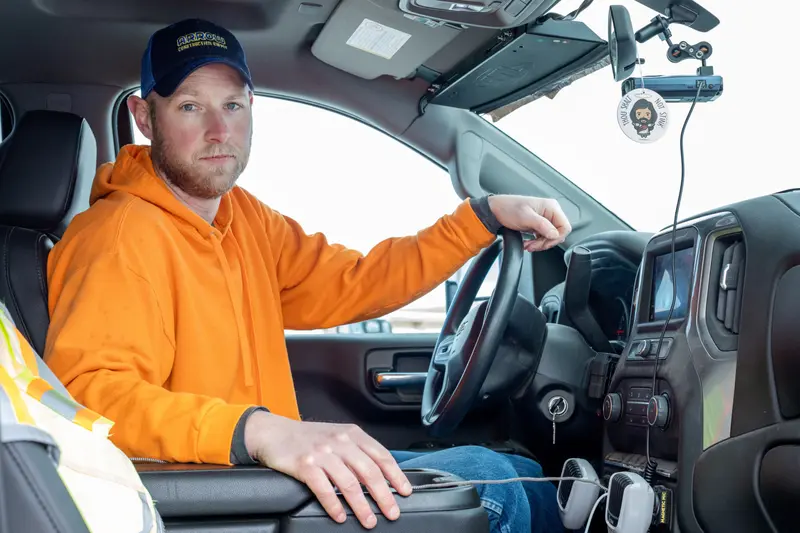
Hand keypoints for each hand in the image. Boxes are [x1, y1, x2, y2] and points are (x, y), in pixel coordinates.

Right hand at [245, 412, 411, 528]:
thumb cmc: (308, 438)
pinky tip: (340, 516)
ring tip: (369, 520)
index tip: (404, 491)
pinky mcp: (304, 464)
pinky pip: (323, 488)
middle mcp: (340, 441)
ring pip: (349, 482)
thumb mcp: (338, 436)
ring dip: (362, 505)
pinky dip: (334, 505)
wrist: (275, 432)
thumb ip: (357, 451)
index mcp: (352, 434)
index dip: (396, 475)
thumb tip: (381, 475)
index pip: (381, 455)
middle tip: (392, 512)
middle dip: (384, 495)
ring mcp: (322, 452)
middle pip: (369, 471)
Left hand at [488, 195, 571, 251]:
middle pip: (558, 234)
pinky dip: (537, 243)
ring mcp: (545, 219)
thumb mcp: (525, 217)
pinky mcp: (539, 225)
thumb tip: (555, 234)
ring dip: (540, 244)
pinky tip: (528, 243)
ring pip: (551, 238)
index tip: (543, 242)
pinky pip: (544, 238)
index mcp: (551, 207)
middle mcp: (550, 212)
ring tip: (528, 245)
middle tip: (533, 245)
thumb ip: (542, 225)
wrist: (495, 211)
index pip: (565, 227)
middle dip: (545, 242)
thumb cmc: (508, 209)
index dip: (556, 237)